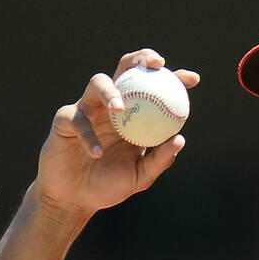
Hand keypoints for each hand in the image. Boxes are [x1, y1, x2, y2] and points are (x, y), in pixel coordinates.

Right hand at [34, 48, 199, 220]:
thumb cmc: (107, 186)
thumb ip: (159, 160)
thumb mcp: (139, 177)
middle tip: (157, 64)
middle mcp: (111, 106)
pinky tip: (98, 152)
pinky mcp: (66, 119)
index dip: (174, 79)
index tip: (193, 79)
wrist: (74, 200)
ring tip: (119, 108)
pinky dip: (89, 136)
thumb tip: (180, 139)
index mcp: (133, 116)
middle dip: (141, 59)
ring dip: (110, 92)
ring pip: (98, 83)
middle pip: (126, 70)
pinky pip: (79, 120)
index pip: (154, 89)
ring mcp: (88, 109)